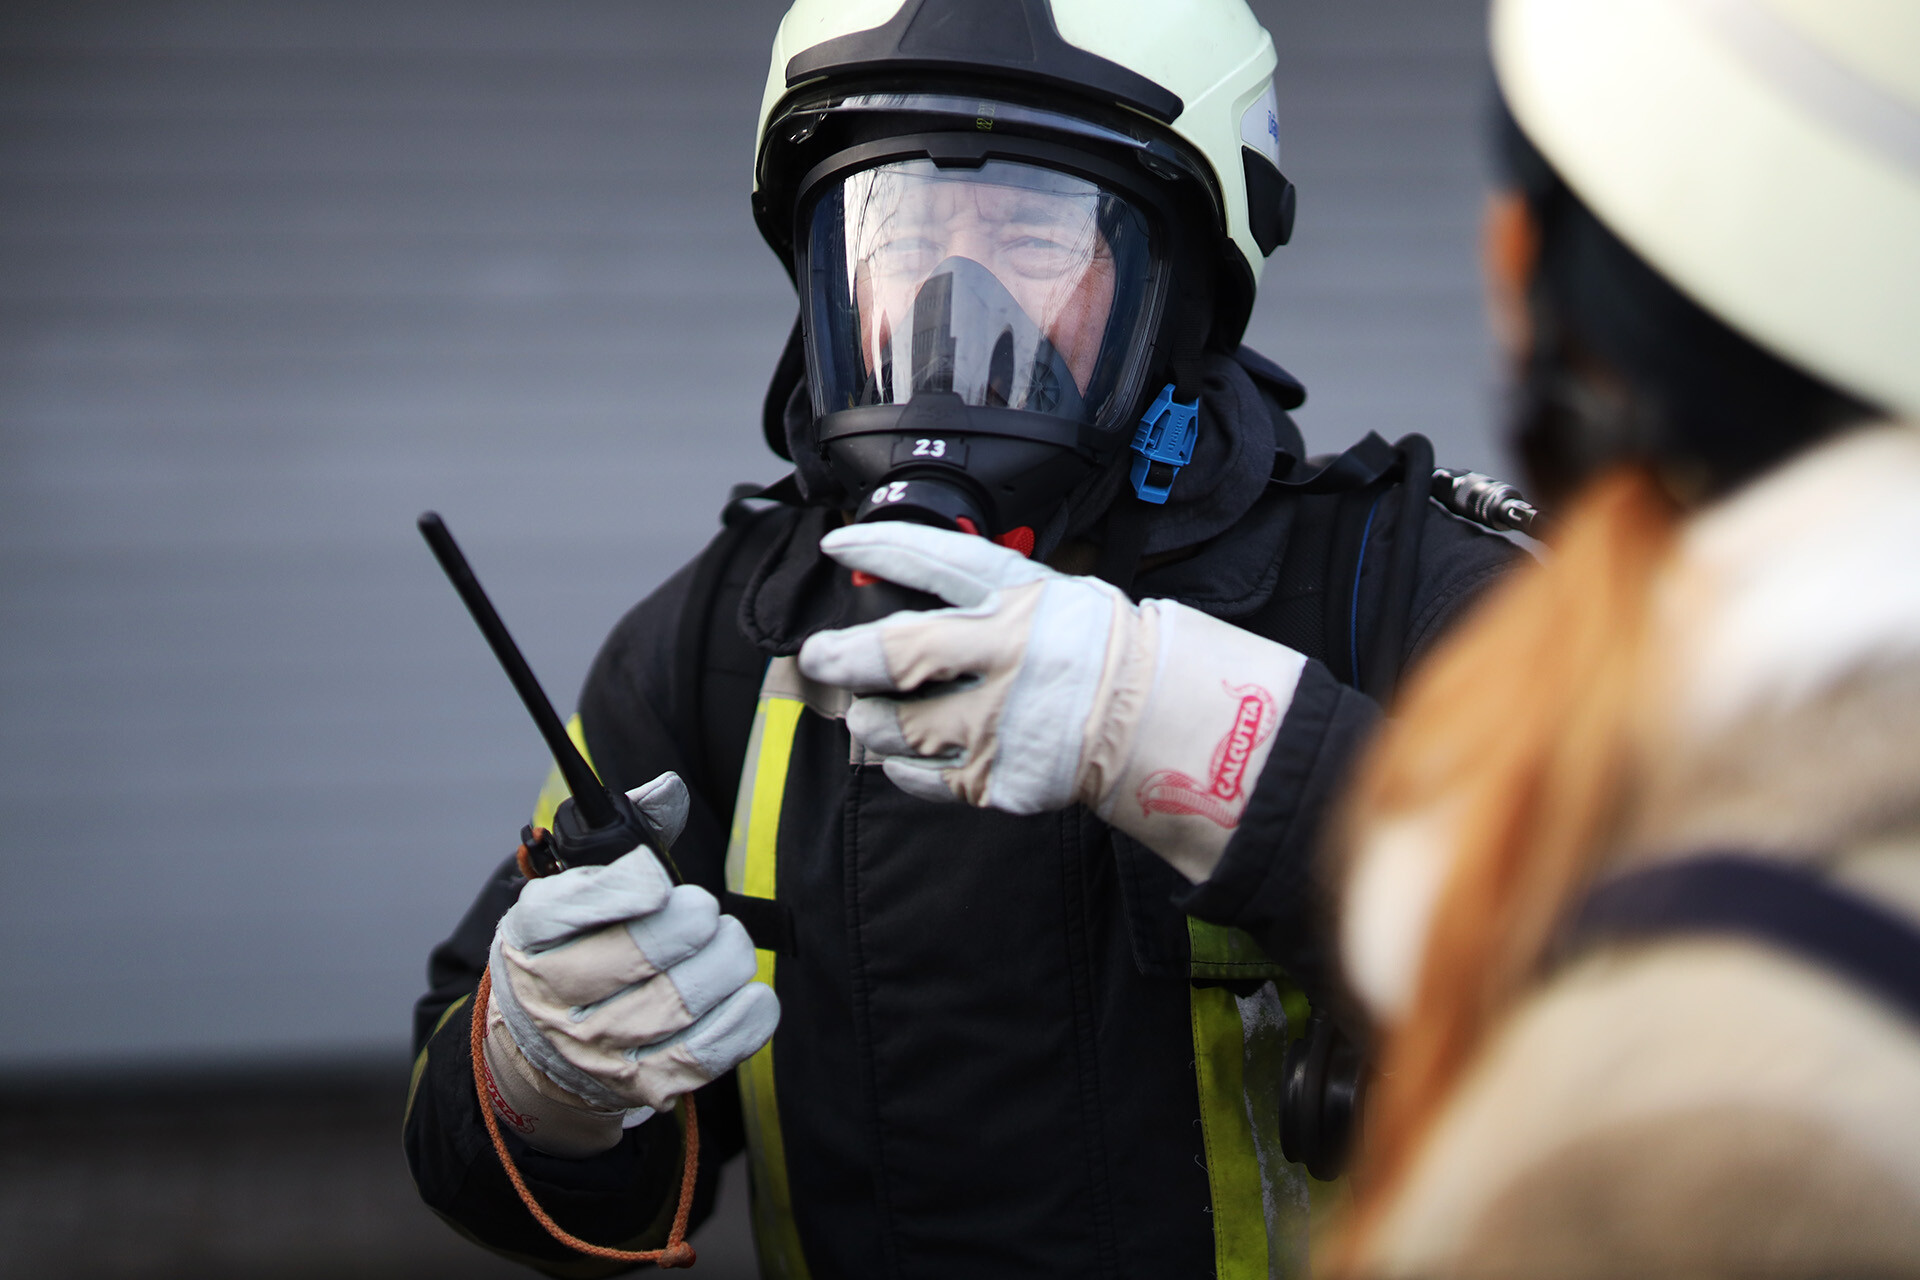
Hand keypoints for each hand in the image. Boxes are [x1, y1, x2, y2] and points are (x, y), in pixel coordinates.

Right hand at [480, 772, 778, 1156]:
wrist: (542, 1050)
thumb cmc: (575, 947)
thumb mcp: (577, 888)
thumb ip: (627, 835)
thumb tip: (668, 790)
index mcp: (529, 935)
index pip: (568, 908)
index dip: (627, 889)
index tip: (660, 882)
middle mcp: (551, 998)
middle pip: (639, 955)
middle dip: (691, 922)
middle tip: (703, 910)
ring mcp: (596, 1049)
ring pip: (680, 1003)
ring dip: (724, 963)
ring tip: (727, 944)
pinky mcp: (642, 1085)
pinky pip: (707, 1053)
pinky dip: (744, 1018)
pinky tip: (751, 991)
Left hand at [797, 523, 1307, 881]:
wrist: (1157, 725)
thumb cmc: (1097, 654)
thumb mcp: (1052, 596)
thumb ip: (987, 592)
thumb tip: (903, 587)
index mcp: (1020, 598)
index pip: (938, 561)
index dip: (880, 549)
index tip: (837, 547)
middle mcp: (1008, 655)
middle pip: (900, 653)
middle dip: (843, 656)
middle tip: (821, 658)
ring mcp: (1003, 720)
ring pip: (899, 726)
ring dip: (870, 721)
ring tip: (866, 715)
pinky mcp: (999, 775)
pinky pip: (922, 777)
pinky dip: (902, 767)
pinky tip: (903, 757)